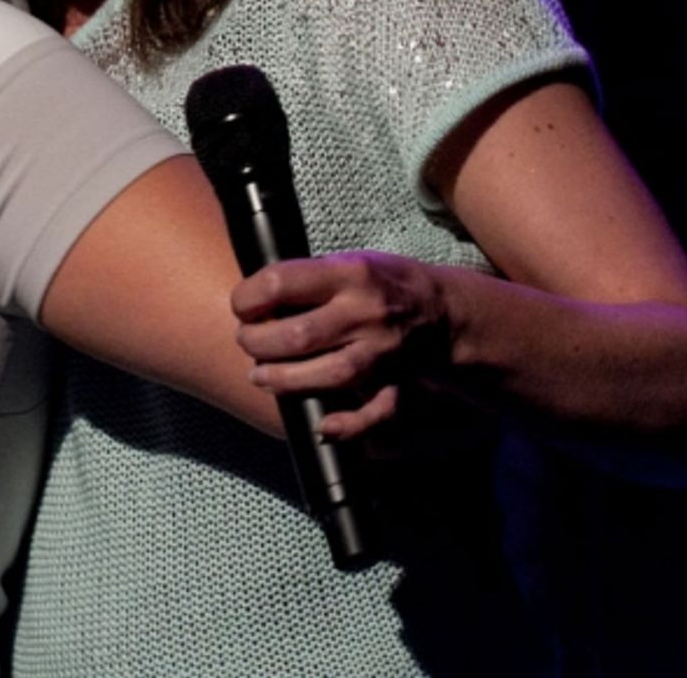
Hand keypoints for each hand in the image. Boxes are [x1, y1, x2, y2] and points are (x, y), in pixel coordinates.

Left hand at [232, 251, 453, 440]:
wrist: (445, 312)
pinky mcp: (398, 383)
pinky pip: (374, 413)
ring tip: (260, 376)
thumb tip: (255, 298)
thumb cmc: (382, 282)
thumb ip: (308, 278)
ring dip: (283, 380)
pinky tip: (320, 423)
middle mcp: (366, 312)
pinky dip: (346, 425)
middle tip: (245, 341)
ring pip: (326, 374)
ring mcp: (383, 352)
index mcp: (349, 273)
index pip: (281, 283)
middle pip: (297, 335)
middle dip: (257, 342)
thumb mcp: (347, 261)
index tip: (240, 306)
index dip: (249, 298)